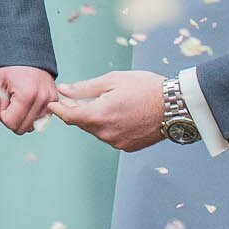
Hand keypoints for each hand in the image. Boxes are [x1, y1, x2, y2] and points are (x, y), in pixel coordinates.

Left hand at [0, 65, 57, 132]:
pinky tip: (28, 101)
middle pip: (22, 128)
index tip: (4, 99)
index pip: (11, 123)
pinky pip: (41, 120)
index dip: (2, 113)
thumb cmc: (9, 66)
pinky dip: (32, 114)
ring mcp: (51, 101)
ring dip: (23, 116)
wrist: (26, 51)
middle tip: (11, 99)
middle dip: (12, 117)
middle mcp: (43, 99)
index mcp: (27, 95)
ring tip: (19, 98)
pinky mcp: (54, 101)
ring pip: (32, 126)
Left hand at [49, 70, 168, 150]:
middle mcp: (106, 133)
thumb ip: (85, 88)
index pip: (69, 117)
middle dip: (77, 111)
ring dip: (95, 119)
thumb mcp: (113, 80)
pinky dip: (109, 126)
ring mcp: (118, 142)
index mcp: (100, 115)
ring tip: (107, 102)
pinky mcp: (128, 147)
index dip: (59, 110)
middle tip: (76, 97)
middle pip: (82, 123)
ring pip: (96, 130)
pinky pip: (110, 136)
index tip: (52, 104)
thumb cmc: (146, 88)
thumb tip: (64, 90)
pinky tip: (120, 114)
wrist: (176, 106)